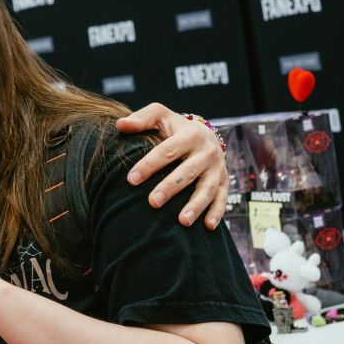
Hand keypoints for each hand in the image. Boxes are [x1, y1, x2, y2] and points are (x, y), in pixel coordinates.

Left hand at [115, 103, 227, 228]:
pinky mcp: (223, 182)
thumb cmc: (175, 128)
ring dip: (196, 205)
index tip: (131, 179)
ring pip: (207, 188)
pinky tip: (207, 227)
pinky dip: (217, 213)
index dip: (149, 164)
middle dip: (170, 187)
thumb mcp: (161, 116)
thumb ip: (142, 119)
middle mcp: (207, 152)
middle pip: (188, 171)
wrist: (206, 134)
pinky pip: (222, 199)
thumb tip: (120, 124)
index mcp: (190, 134)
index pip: (168, 150)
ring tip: (182, 221)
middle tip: (152, 202)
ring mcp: (217, 169)